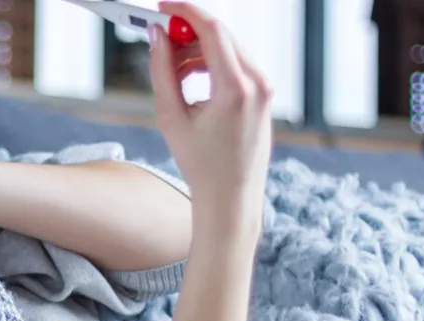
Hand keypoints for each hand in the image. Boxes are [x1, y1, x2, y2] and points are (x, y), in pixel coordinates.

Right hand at [149, 1, 272, 241]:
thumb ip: (162, 72)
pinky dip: (212, 64)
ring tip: (172, 74)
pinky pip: (237, 64)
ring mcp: (266, 88)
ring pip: (228, 49)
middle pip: (221, 35)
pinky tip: (191, 83)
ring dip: (197, 51)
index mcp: (235, 88)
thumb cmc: (199, 164)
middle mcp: (258, 82)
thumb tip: (157, 37)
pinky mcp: (265, 94)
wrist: (231, 197)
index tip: (162, 6)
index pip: (212, 29)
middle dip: (188, 32)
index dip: (185, 12)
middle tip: (160, 38)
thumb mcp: (170, 117)